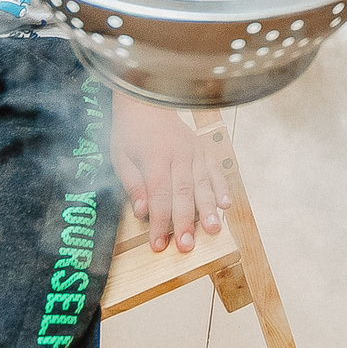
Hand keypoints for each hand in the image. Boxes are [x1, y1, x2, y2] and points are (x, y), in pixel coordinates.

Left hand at [109, 93, 229, 252]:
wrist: (147, 101)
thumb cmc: (130, 133)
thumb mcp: (120, 157)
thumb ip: (132, 184)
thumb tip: (142, 212)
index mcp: (155, 158)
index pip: (159, 195)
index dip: (160, 222)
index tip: (159, 245)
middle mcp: (178, 155)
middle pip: (184, 193)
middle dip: (186, 222)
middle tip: (187, 246)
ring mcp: (194, 152)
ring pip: (203, 184)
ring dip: (208, 209)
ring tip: (213, 230)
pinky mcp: (203, 150)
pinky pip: (215, 171)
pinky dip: (222, 188)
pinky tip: (226, 205)